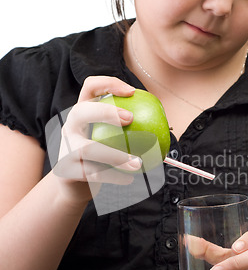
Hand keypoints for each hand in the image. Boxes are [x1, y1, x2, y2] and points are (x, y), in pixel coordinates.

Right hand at [52, 76, 141, 202]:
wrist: (75, 185)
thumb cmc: (100, 158)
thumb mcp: (110, 139)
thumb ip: (128, 128)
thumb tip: (161, 121)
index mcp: (83, 113)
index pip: (90, 87)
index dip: (109, 84)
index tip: (132, 92)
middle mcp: (71, 126)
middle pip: (81, 111)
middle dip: (105, 111)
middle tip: (130, 118)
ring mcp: (65, 148)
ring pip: (87, 149)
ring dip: (115, 156)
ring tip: (138, 163)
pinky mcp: (65, 170)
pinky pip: (92, 173)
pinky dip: (113, 177)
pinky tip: (129, 179)